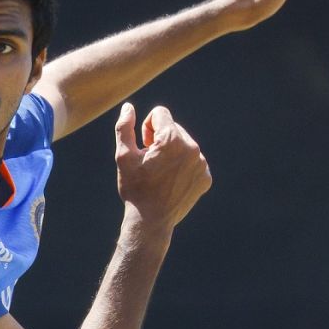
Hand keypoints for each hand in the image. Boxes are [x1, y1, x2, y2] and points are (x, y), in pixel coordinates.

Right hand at [115, 103, 210, 233]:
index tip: (143, 146)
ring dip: (172, 154)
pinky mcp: (206, 177)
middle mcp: (191, 147)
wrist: (151, 222)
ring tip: (161, 174)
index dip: (147, 127)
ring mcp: (201, 163)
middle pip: (174, 129)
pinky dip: (183, 168)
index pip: (160, 114)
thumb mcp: (123, 157)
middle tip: (151, 163)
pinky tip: (172, 183)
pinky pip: (194, 162)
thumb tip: (128, 107)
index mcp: (171, 139)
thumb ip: (124, 128)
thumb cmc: (135, 189)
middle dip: (161, 140)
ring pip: (185, 146)